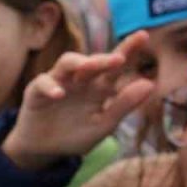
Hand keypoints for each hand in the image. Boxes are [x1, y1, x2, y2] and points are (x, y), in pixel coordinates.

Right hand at [2, 31, 155, 171]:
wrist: (45, 150)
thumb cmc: (75, 135)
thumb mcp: (103, 125)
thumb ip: (124, 105)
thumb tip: (150, 83)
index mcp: (99, 88)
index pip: (115, 66)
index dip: (128, 50)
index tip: (143, 36)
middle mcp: (80, 80)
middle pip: (92, 61)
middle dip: (104, 58)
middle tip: (118, 59)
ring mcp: (58, 82)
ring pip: (67, 62)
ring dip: (78, 62)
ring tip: (89, 66)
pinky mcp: (37, 91)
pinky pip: (43, 82)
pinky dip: (50, 86)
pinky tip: (59, 94)